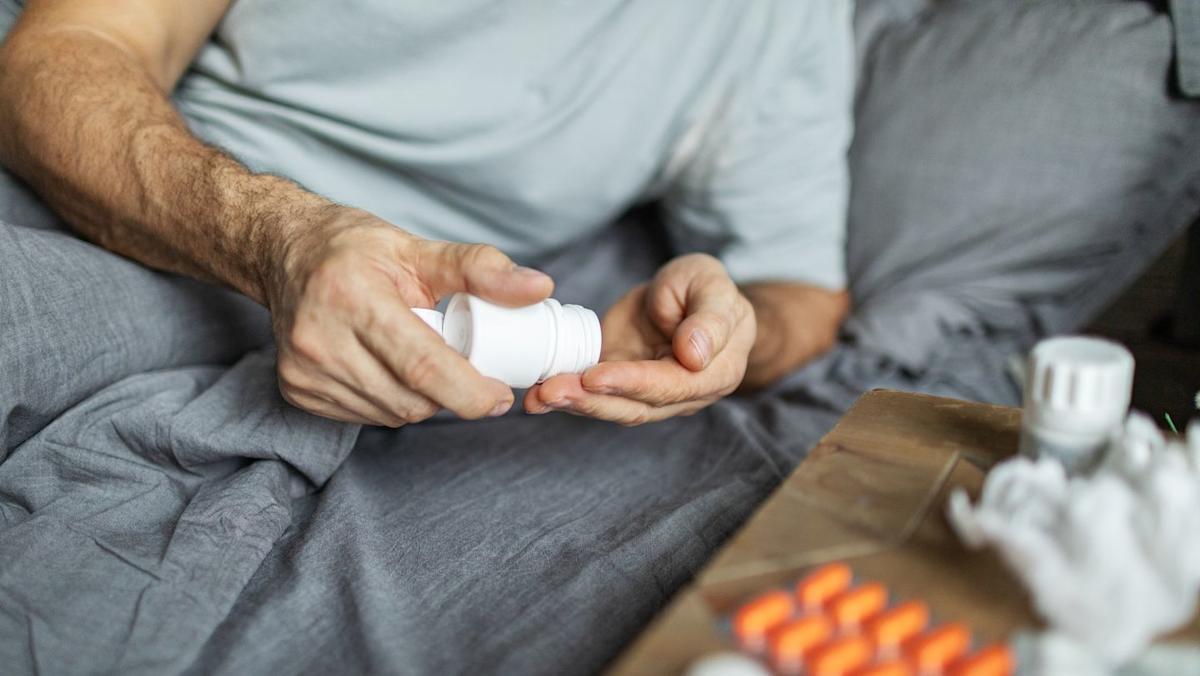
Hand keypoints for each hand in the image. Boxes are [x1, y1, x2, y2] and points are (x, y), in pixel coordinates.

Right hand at [266, 207, 553, 425]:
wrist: (285, 253)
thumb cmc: (356, 250)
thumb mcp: (419, 249)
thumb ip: (482, 269)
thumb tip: (540, 288)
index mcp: (354, 297)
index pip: (422, 365)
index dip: (469, 391)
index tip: (500, 397)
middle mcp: (321, 338)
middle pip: (410, 399)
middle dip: (449, 394)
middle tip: (463, 368)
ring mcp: (304, 370)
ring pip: (391, 414)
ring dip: (421, 400)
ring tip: (419, 360)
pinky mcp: (296, 390)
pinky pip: (366, 417)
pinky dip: (391, 402)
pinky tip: (387, 369)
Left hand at [524, 254, 754, 424]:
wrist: (691, 296)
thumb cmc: (707, 290)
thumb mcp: (715, 289)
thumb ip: (710, 320)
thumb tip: (694, 355)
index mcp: (713, 374)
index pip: (670, 385)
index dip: (631, 382)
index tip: (594, 376)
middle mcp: (680, 395)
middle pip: (635, 406)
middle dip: (590, 401)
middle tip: (550, 392)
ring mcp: (647, 394)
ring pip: (611, 406)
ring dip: (572, 404)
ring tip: (537, 397)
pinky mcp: (619, 383)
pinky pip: (594, 394)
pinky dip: (565, 396)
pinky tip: (536, 396)